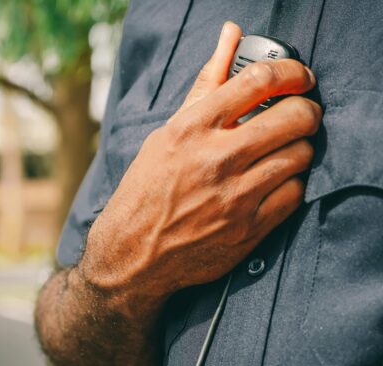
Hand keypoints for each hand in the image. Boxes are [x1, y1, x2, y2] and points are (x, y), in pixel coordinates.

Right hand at [82, 22, 321, 303]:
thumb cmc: (146, 190)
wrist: (135, 253)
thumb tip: (230, 35)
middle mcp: (215, 159)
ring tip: (283, 152)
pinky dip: (291, 184)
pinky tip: (274, 184)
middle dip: (306, 111)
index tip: (299, 77)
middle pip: (293, 117)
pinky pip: (294, 195)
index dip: (291, 71)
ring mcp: (234, 197)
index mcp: (191, 129)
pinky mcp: (247, 229)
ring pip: (300, 156)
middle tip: (300, 116)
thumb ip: (205, 86)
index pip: (259, 80)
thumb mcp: (168, 135)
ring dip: (299, 149)